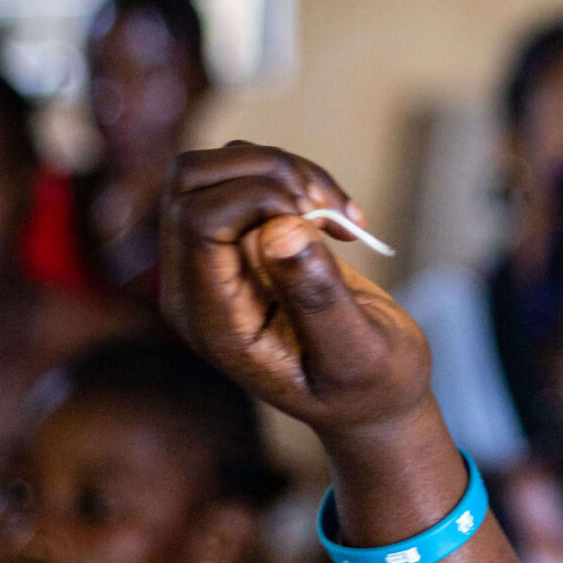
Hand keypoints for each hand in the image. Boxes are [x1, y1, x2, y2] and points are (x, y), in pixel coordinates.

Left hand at [164, 144, 432, 437]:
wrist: (371, 396)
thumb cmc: (368, 387)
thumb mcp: (355, 355)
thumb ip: (317, 298)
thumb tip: (279, 229)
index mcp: (212, 320)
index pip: (198, 220)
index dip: (258, 197)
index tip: (318, 221)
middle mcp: (196, 284)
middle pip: (191, 180)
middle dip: (268, 172)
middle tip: (328, 208)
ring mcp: (213, 258)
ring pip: (218, 166)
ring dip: (285, 169)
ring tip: (339, 213)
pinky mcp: (239, 238)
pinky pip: (246, 174)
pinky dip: (294, 175)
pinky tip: (334, 214)